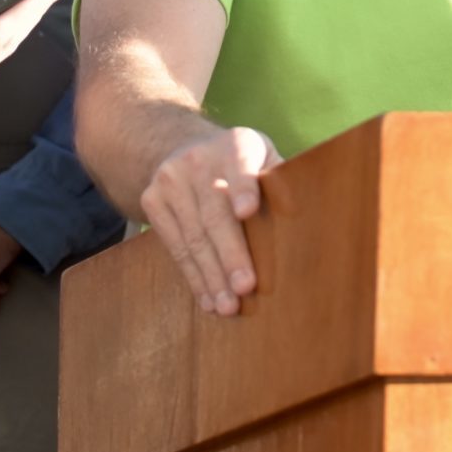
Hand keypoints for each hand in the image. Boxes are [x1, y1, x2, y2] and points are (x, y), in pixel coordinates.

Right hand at [140, 126, 280, 315]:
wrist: (182, 147)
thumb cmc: (241, 165)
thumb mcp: (263, 157)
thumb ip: (280, 182)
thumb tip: (299, 219)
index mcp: (234, 144)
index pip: (240, 166)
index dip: (243, 188)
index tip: (248, 211)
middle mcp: (198, 159)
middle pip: (215, 213)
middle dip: (231, 254)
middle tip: (246, 287)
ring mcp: (170, 180)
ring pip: (193, 237)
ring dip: (212, 276)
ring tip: (228, 306)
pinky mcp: (152, 201)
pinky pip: (175, 247)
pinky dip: (194, 277)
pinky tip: (208, 298)